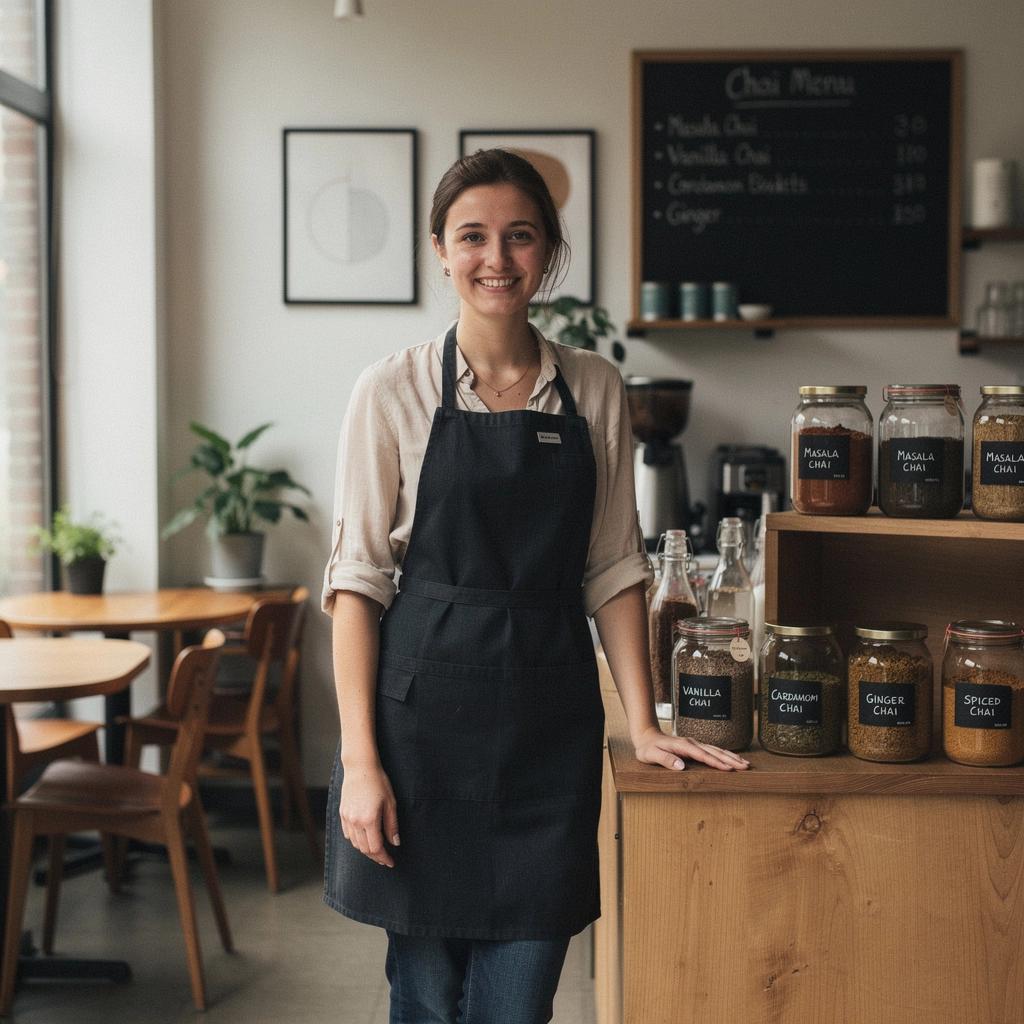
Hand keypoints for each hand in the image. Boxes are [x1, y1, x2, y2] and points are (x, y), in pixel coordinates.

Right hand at [340, 761, 399, 866]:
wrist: (360, 767)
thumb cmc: (379, 782)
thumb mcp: (390, 803)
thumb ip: (392, 825)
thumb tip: (395, 843)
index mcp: (369, 820)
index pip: (376, 848)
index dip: (384, 857)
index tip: (391, 862)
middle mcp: (356, 822)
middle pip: (364, 849)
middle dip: (376, 857)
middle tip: (386, 859)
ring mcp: (347, 818)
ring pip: (355, 844)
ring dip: (366, 850)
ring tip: (377, 851)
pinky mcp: (342, 814)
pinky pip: (348, 834)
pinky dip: (356, 841)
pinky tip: (364, 839)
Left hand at [634, 725, 749, 771]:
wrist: (646, 735)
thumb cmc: (647, 748)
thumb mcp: (650, 755)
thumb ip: (665, 759)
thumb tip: (681, 766)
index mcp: (683, 746)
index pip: (703, 755)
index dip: (716, 762)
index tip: (730, 769)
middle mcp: (692, 743)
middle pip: (714, 752)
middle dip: (731, 760)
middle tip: (746, 767)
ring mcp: (694, 744)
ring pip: (716, 750)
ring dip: (731, 757)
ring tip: (746, 764)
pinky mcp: (695, 747)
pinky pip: (713, 751)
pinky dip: (725, 755)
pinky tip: (733, 759)